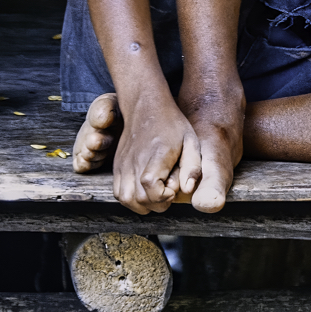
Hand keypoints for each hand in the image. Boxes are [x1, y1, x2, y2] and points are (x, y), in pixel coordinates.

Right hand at [112, 92, 203, 214]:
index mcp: (156, 155)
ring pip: (126, 199)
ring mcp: (123, 165)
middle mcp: (135, 162)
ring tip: (156, 193)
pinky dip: (130, 199)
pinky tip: (144, 190)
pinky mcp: (117, 167)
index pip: (151, 187)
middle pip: (139, 199)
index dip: (164, 196)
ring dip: (143, 204)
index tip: (173, 188)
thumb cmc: (172, 125)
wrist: (146, 107)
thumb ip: (192, 167)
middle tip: (168, 190)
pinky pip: (118, 193)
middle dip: (158, 203)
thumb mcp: (191, 141)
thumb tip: (187, 190)